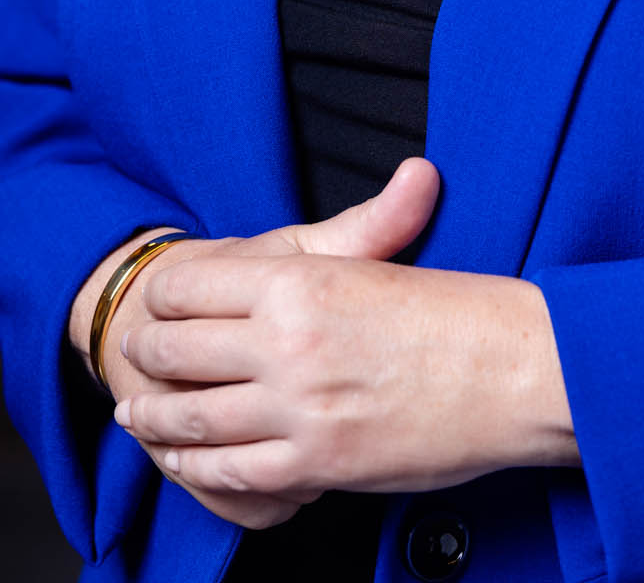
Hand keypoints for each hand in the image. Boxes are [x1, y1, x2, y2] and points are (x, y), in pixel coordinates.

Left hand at [115, 177, 575, 517]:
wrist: (511, 375)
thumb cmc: (451, 316)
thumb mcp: (395, 259)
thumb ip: (379, 220)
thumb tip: (417, 172)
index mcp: (297, 282)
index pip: (189, 286)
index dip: (161, 297)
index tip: (153, 303)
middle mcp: (285, 343)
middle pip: (175, 351)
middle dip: (145, 355)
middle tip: (133, 356)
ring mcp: (295, 408)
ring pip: (190, 419)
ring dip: (156, 419)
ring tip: (138, 415)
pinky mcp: (314, 464)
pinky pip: (228, 471)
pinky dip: (196, 468)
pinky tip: (186, 462)